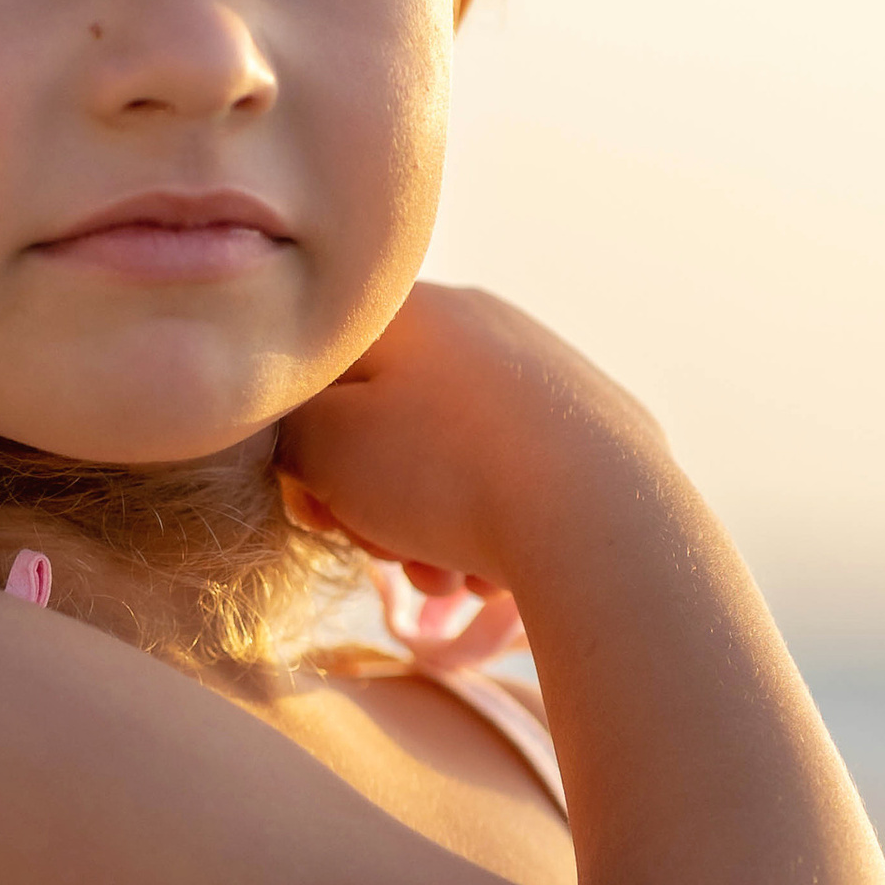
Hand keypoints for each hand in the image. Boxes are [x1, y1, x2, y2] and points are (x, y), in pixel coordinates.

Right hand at [274, 284, 657, 600]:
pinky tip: (493, 570)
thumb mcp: (325, 448)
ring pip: (449, 457)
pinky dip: (490, 524)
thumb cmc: (444, 474)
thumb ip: (285, 429)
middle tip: (380, 551)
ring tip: (443, 577)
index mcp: (413, 308)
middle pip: (388, 419)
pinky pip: (512, 475)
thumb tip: (302, 436)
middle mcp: (483, 321)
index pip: (324, 371)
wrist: (600, 515)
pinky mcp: (596, 426)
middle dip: (372, 500)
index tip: (317, 506)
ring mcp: (548, 371)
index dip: (305, 448)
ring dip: (427, 528)